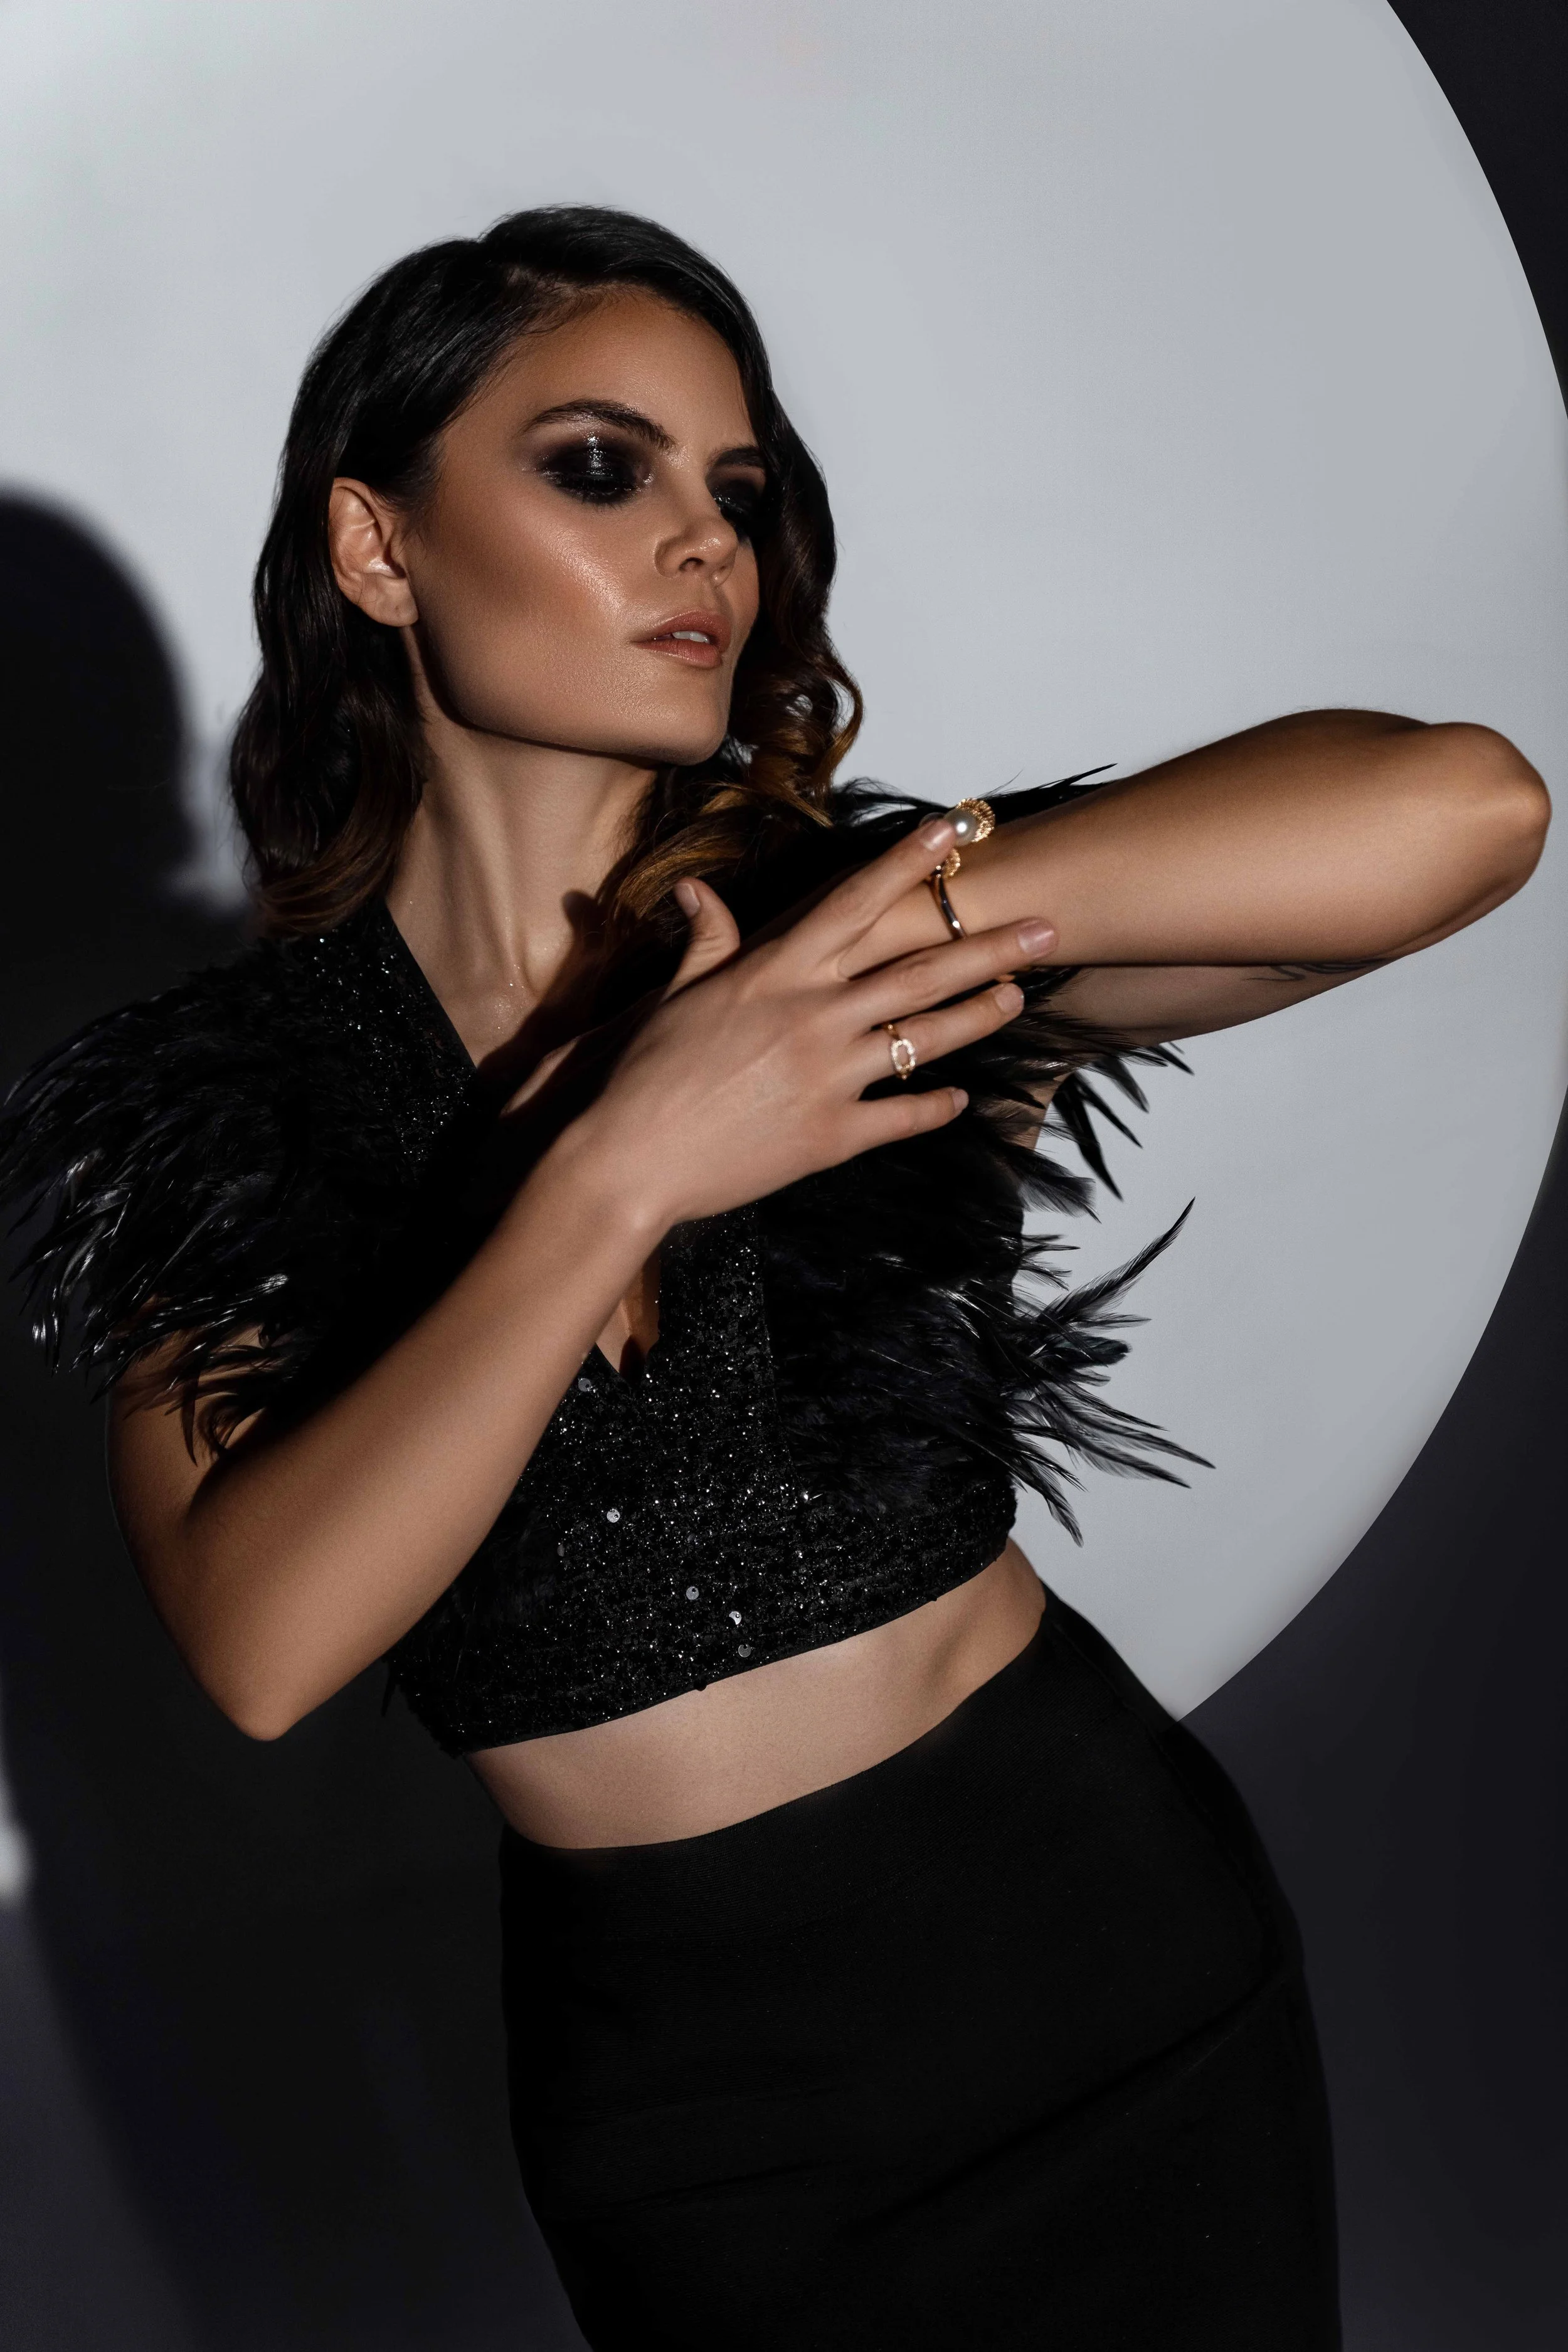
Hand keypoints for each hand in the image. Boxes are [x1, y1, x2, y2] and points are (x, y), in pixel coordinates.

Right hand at [544, 813, 1056, 1233]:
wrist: (629, 1159)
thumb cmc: (646, 1076)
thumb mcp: (677, 997)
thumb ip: (706, 942)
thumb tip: (697, 890)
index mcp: (776, 974)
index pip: (855, 903)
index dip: (908, 864)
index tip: (952, 832)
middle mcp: (813, 1016)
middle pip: (918, 970)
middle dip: (989, 945)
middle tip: (1048, 927)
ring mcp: (828, 1077)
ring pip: (924, 1038)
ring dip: (979, 1015)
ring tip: (1021, 995)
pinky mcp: (830, 1135)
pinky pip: (900, 1117)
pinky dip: (936, 1108)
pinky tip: (964, 1100)